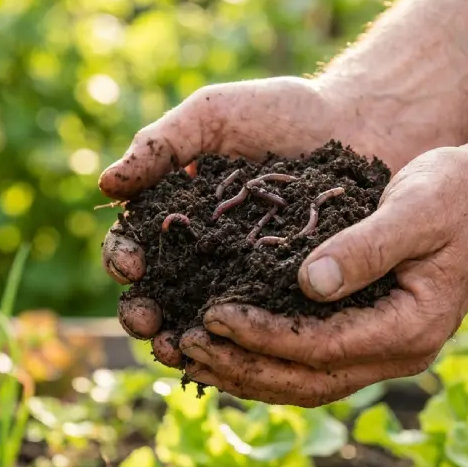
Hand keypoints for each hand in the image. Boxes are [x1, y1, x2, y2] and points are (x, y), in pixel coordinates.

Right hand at [100, 76, 406, 362]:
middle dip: (143, 312)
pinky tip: (232, 355)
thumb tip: (107, 183)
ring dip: (182, 341)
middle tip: (147, 323)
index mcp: (175, 214)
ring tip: (178, 351)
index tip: (130, 264)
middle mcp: (202, 254)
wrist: (360, 124)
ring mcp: (243, 280)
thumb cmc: (281, 112)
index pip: (133, 243)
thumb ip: (161, 143)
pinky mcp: (286, 297)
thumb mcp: (213, 115)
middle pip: (158, 293)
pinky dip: (240, 344)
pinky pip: (258, 326)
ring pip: (202, 320)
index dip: (123, 257)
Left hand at [180, 146, 467, 406]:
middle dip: (242, 367)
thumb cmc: (458, 193)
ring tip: (190, 353)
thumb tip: (310, 282)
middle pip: (306, 381)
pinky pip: (310, 363)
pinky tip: (225, 344)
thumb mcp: (416, 210)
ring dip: (247, 373)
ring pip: (305, 383)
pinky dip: (265, 360)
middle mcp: (398, 353)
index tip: (211, 314)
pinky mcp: (370, 337)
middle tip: (184, 345)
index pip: (321, 347)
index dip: (262, 336)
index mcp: (411, 327)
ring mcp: (385, 352)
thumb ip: (366, 247)